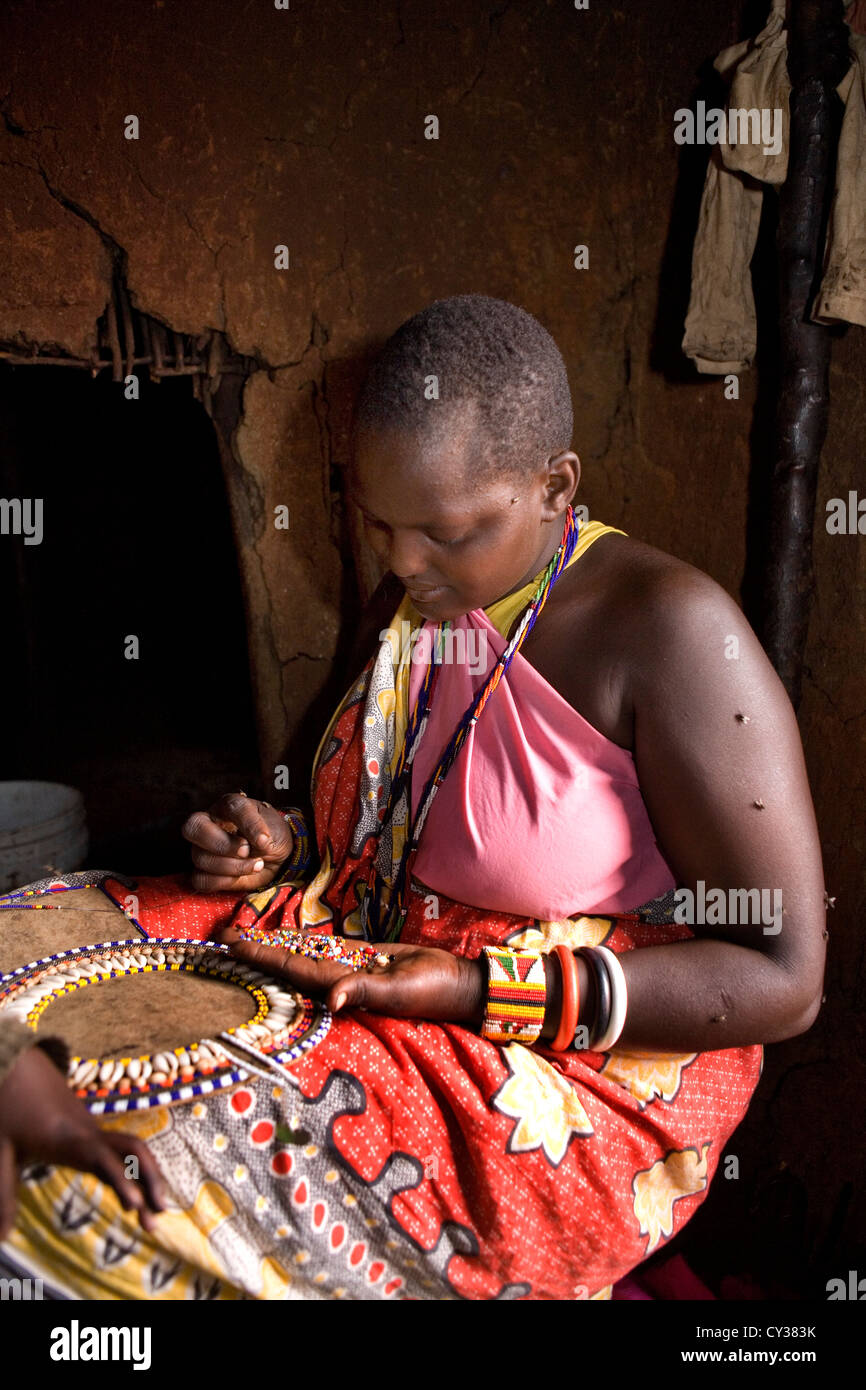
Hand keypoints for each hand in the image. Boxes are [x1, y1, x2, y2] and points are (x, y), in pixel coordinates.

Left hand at [0, 1046, 165, 1239]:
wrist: (18, 1069)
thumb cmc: (9, 1111)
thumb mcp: (1, 1153)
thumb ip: (4, 1197)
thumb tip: (0, 1239)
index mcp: (69, 1139)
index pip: (103, 1159)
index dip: (121, 1180)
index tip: (134, 1206)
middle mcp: (90, 1133)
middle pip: (133, 1149)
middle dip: (151, 1179)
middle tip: (158, 1218)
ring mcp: (95, 1131)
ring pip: (133, 1149)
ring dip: (149, 1176)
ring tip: (154, 1213)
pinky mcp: (93, 1133)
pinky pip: (122, 1151)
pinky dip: (135, 1171)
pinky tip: (137, 1193)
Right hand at [182, 793, 293, 892]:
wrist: (276, 859)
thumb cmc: (271, 836)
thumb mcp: (274, 827)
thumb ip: (263, 830)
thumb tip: (259, 841)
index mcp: (227, 807)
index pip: (230, 806)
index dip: (247, 823)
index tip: (264, 838)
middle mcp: (210, 824)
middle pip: (193, 828)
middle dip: (222, 844)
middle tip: (246, 851)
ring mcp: (202, 849)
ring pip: (200, 858)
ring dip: (232, 866)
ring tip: (256, 865)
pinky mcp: (204, 872)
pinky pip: (200, 879)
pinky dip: (222, 882)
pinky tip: (240, 877)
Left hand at [224, 930, 484, 1026]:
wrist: (457, 982)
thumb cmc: (432, 990)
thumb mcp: (399, 991)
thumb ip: (366, 991)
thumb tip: (333, 998)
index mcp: (342, 987)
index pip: (292, 969)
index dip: (261, 958)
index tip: (231, 946)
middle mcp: (338, 979)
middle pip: (287, 962)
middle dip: (255, 951)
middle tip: (220, 937)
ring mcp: (349, 968)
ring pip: (302, 954)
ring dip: (273, 946)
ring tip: (243, 936)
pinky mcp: (363, 958)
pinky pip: (326, 949)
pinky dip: (303, 942)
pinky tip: (283, 937)